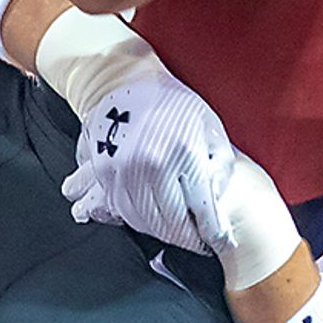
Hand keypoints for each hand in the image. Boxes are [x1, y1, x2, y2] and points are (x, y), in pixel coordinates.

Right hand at [63, 69, 248, 255]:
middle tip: (196, 240)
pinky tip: (144, 219)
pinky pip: (116, 208)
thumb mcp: (211, 128)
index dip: (212, 232)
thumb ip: (220, 168)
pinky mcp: (101, 171)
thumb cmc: (175, 104)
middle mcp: (149, 165)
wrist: (127, 81)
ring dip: (159, 232)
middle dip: (186, 237)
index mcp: (183, 154)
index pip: (201, 210)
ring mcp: (121, 170)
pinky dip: (131, 220)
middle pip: (169, 223)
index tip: (218, 242)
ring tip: (173, 231)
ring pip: (141, 221)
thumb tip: (214, 205)